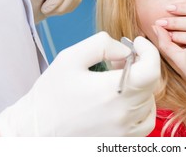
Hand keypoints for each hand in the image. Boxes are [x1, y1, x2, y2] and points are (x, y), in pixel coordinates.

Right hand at [0, 32, 159, 135]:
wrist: (33, 132)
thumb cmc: (50, 96)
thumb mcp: (70, 58)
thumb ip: (102, 45)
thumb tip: (125, 50)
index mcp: (111, 92)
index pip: (151, 70)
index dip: (149, 51)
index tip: (138, 43)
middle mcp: (123, 114)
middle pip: (151, 83)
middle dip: (140, 64)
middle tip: (119, 60)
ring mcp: (124, 132)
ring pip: (150, 102)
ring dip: (140, 86)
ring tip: (118, 80)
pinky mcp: (121, 142)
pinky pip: (145, 121)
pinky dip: (142, 107)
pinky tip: (123, 100)